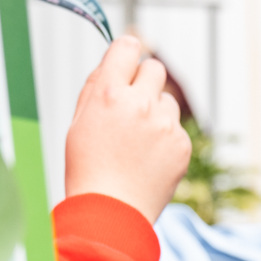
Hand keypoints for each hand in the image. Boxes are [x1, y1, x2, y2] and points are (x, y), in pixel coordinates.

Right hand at [63, 35, 192, 221]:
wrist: (110, 213)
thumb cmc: (88, 168)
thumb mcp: (78, 122)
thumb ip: (96, 87)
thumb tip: (113, 61)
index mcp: (108, 94)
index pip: (128, 47)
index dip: (127, 53)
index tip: (126, 61)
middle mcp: (140, 104)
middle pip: (154, 68)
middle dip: (143, 81)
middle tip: (130, 104)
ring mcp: (164, 125)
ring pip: (167, 100)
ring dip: (155, 111)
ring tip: (136, 141)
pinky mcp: (182, 144)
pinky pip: (176, 128)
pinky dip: (165, 138)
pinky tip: (148, 159)